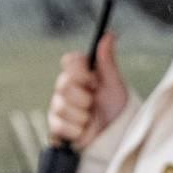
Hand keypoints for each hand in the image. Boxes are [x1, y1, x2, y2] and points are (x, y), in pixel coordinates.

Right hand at [47, 34, 130, 150]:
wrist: (115, 139)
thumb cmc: (118, 111)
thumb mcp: (114, 85)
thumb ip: (107, 60)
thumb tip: (109, 33)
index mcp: (80, 75)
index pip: (69, 61)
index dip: (80, 72)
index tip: (93, 81)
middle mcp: (66, 89)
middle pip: (63, 84)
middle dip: (84, 98)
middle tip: (94, 104)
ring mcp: (59, 109)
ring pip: (61, 107)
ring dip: (82, 117)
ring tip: (91, 121)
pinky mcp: (55, 128)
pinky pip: (58, 126)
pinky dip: (76, 132)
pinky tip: (84, 132)